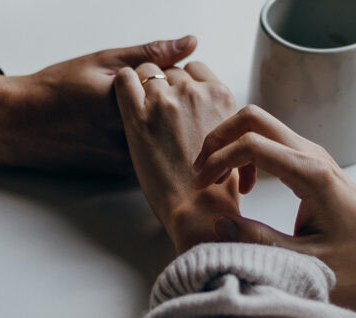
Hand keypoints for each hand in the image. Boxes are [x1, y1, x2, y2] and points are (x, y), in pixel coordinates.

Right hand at [0, 36, 196, 173]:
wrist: (21, 125)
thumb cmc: (57, 89)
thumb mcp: (103, 61)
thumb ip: (150, 54)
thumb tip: (190, 42)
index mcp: (128, 104)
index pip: (177, 88)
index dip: (171, 78)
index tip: (153, 73)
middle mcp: (130, 137)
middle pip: (174, 117)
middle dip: (170, 103)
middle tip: (141, 92)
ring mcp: (128, 158)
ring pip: (164, 138)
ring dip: (161, 125)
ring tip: (121, 112)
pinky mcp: (123, 172)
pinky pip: (150, 153)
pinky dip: (148, 141)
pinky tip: (120, 128)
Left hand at [113, 61, 239, 252]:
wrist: (198, 209)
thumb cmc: (216, 186)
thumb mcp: (232, 141)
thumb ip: (219, 118)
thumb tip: (207, 113)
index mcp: (221, 96)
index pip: (196, 69)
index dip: (183, 82)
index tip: (177, 100)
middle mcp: (195, 92)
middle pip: (171, 71)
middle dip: (163, 87)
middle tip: (158, 113)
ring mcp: (166, 101)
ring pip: (147, 71)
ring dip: (142, 86)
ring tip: (142, 112)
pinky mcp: (138, 116)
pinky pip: (124, 79)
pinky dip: (123, 85)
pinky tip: (125, 102)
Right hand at [191, 105, 355, 285]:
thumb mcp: (307, 258)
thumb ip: (261, 242)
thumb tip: (220, 225)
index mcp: (310, 174)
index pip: (251, 145)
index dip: (218, 161)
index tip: (202, 186)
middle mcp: (310, 154)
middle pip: (252, 118)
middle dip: (218, 139)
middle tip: (202, 173)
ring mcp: (311, 152)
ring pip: (259, 124)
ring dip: (230, 144)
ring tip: (218, 180)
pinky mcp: (309, 158)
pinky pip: (269, 139)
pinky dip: (246, 152)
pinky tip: (245, 185)